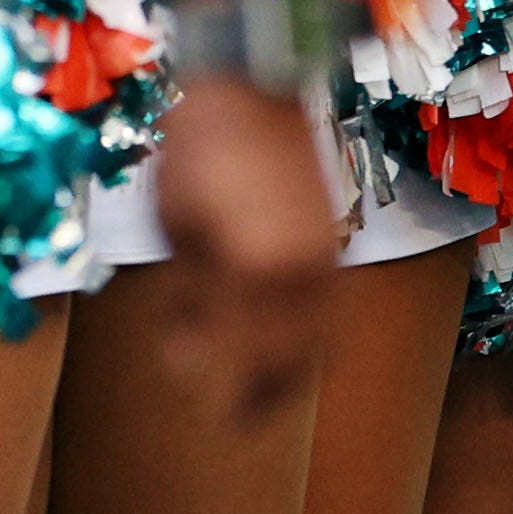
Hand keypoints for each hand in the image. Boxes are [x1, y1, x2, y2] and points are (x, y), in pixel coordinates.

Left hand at [145, 77, 335, 423]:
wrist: (253, 91)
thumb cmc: (198, 155)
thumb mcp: (175, 231)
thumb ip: (192, 294)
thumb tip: (195, 342)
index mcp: (258, 269)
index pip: (251, 356)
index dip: (236, 396)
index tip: (224, 422)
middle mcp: (306, 270)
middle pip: (295, 357)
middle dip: (269, 393)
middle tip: (240, 418)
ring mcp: (330, 255)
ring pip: (323, 336)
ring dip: (296, 367)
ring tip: (265, 385)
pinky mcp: (337, 242)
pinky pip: (333, 307)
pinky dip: (315, 334)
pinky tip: (292, 339)